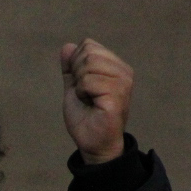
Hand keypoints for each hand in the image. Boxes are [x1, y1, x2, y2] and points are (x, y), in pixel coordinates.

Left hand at [59, 38, 132, 163]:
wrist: (92, 144)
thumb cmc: (86, 118)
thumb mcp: (74, 88)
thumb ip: (71, 68)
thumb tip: (67, 46)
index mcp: (116, 67)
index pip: (88, 45)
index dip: (75, 64)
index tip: (81, 86)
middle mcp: (124, 72)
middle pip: (88, 52)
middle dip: (77, 74)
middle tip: (85, 94)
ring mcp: (123, 82)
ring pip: (88, 65)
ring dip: (80, 86)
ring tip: (89, 100)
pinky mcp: (117, 94)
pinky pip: (88, 81)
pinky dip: (82, 93)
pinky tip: (91, 105)